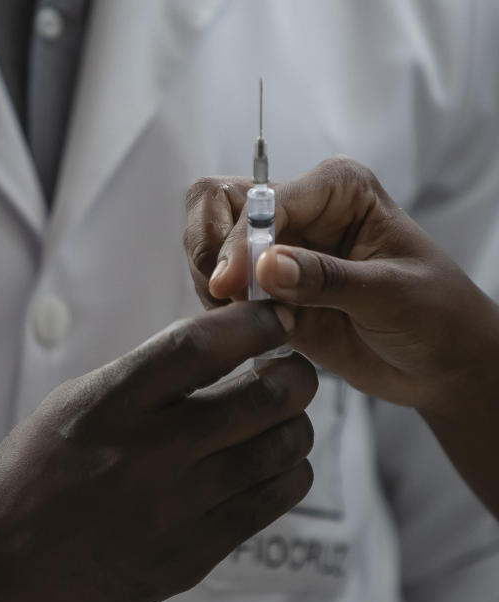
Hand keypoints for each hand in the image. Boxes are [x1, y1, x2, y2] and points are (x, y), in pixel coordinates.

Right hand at [0, 302, 317, 601]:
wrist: (5, 555)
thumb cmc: (38, 467)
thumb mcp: (76, 401)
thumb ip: (145, 377)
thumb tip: (222, 346)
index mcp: (110, 404)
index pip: (201, 346)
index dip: (253, 323)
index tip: (274, 317)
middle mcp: (147, 453)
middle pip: (261, 398)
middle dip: (295, 374)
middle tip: (291, 370)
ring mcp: (173, 509)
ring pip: (279, 450)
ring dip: (294, 424)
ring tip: (280, 418)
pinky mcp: (190, 555)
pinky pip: (270, 503)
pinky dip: (285, 472)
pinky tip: (271, 463)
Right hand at [184, 156, 498, 412]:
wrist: (441, 364)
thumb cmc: (436, 314)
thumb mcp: (390, 295)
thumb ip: (326, 279)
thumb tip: (266, 267)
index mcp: (336, 189)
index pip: (263, 199)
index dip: (240, 239)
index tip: (230, 284)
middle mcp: (300, 211)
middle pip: (216, 205)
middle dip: (211, 251)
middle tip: (226, 296)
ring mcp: (277, 251)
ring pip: (208, 248)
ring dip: (215, 285)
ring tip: (253, 320)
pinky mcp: (264, 290)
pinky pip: (219, 291)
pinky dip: (221, 311)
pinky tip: (252, 333)